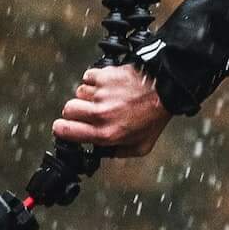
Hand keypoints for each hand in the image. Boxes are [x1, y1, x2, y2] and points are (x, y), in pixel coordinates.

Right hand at [53, 64, 171, 157]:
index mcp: (106, 133)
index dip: (62, 130)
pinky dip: (95, 80)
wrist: (166, 90)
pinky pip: (88, 77)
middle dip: (74, 111)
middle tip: (86, 111)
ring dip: (88, 95)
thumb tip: (102, 152)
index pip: (66, 131)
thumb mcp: (141, 146)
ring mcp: (101, 94)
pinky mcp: (105, 76)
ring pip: (79, 92)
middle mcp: (100, 114)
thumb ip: (118, 153)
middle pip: (68, 110)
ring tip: (105, 97)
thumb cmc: (155, 116)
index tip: (64, 128)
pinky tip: (107, 85)